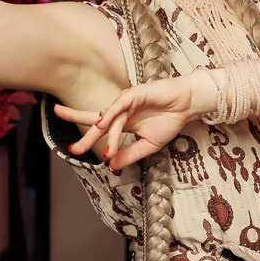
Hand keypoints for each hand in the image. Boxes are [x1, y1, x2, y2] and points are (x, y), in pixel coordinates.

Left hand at [55, 75, 202, 168]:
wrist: (187, 105)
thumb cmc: (170, 120)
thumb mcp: (148, 145)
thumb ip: (130, 154)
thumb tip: (111, 166)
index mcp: (123, 122)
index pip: (99, 130)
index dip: (86, 138)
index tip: (72, 150)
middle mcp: (121, 112)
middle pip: (96, 121)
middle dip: (84, 136)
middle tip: (72, 149)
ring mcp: (126, 102)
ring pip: (111, 120)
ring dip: (108, 137)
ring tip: (106, 153)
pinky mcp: (134, 94)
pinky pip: (119, 105)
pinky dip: (110, 114)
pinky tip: (103, 124)